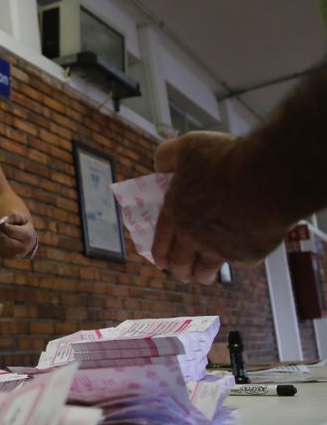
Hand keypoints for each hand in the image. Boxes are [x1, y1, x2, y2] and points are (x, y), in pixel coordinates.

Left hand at [0, 211, 36, 258]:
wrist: (25, 238)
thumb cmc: (22, 224)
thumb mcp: (22, 217)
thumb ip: (14, 216)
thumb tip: (3, 220)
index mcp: (28, 237)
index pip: (13, 231)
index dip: (3, 226)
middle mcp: (21, 248)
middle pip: (3, 240)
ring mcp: (12, 254)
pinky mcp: (4, 256)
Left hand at [152, 131, 293, 282]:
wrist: (266, 178)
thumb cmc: (225, 160)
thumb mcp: (188, 147)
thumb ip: (168, 156)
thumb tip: (159, 164)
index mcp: (175, 211)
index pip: (161, 239)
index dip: (160, 252)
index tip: (161, 263)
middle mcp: (193, 235)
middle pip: (181, 260)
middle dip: (179, 269)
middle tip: (180, 273)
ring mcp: (219, 248)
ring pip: (206, 269)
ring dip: (202, 274)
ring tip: (202, 278)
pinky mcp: (246, 254)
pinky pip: (239, 261)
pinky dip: (236, 260)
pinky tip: (237, 257)